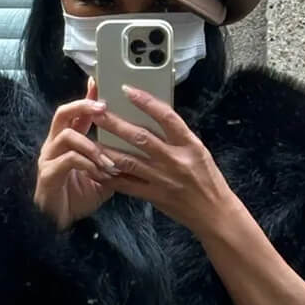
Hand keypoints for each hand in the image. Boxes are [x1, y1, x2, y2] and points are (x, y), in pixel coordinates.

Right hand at [33, 78, 123, 229]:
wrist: (57, 223)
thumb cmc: (78, 198)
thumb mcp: (103, 176)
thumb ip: (113, 160)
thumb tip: (137, 151)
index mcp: (69, 142)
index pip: (77, 112)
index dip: (88, 96)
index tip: (100, 81)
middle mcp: (55, 144)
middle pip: (63, 113)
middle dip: (84, 106)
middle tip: (103, 108)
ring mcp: (48, 158)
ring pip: (68, 136)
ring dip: (93, 146)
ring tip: (110, 161)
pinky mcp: (48, 174)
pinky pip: (68, 160)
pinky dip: (88, 165)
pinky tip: (101, 174)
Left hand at [95, 87, 238, 234]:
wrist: (214, 213)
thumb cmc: (207, 179)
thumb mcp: (198, 151)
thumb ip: (177, 137)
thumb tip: (153, 117)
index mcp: (190, 145)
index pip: (166, 117)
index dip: (146, 102)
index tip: (127, 90)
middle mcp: (175, 160)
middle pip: (141, 137)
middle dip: (116, 124)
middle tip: (98, 112)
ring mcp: (163, 179)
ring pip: (129, 161)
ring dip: (107, 149)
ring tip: (90, 139)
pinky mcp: (154, 196)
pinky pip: (127, 185)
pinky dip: (110, 176)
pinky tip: (96, 169)